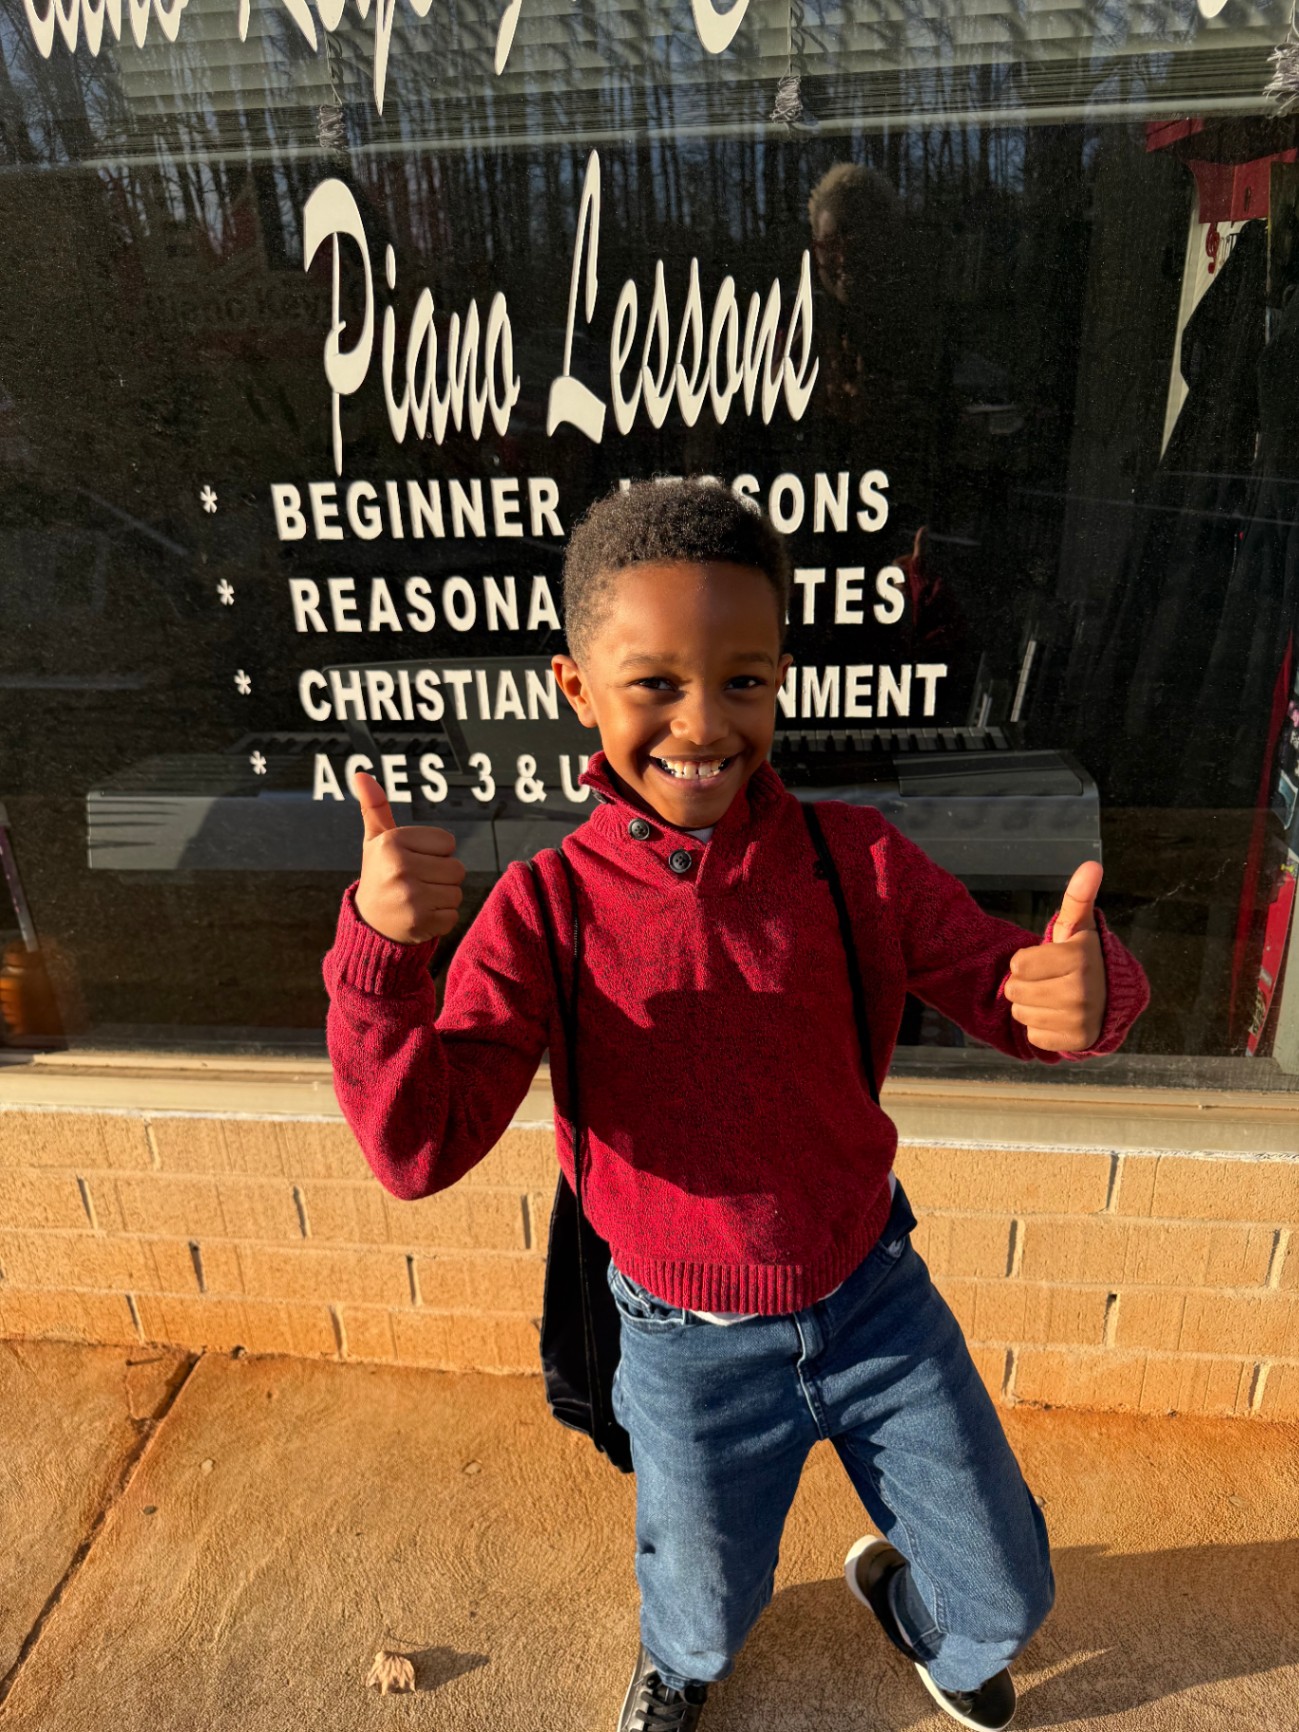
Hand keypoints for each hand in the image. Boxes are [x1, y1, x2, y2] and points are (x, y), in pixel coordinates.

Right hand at [353, 771, 465, 943]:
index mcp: (392, 842)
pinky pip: (453, 915)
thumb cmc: (380, 874)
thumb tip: (360, 773)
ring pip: (456, 892)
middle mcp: (400, 867)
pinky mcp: (420, 922)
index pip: (448, 843)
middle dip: (441, 877)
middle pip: (457, 868)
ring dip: (443, 898)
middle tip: (416, 883)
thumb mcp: (376, 840)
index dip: (435, 853)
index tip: (413, 861)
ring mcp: (410, 897)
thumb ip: (375, 807)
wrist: (368, 923)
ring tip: (418, 898)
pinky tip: (420, 916)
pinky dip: (441, 918)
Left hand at [1003, 862, 1105, 1052]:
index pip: (1017, 964)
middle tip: (1048, 980)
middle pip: (1015, 991)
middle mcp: (1082, 991)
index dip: (1025, 962)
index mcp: (1079, 959)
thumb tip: (1092, 864)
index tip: (1047, 961)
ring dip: (1030, 1006)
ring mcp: (1080, 1018)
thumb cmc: (1083, 958)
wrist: (1110, 1000)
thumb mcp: (1078, 928)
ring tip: (1052, 998)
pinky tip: (1058, 1017)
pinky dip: (1041, 1028)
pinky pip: (1034, 1036)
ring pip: (1021, 1014)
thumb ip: (1078, 897)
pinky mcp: (1076, 1041)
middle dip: (1025, 984)